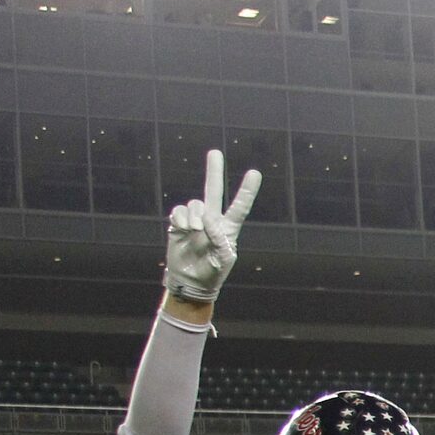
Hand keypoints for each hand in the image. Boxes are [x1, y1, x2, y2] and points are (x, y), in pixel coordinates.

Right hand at [163, 148, 261, 304]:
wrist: (190, 281)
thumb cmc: (212, 272)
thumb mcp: (222, 258)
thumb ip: (218, 237)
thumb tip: (207, 217)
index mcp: (228, 229)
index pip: (239, 207)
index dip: (246, 191)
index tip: (255, 173)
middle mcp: (212, 220)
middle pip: (213, 192)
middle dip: (214, 172)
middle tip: (215, 152)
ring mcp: (195, 220)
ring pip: (194, 204)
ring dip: (194, 216)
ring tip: (194, 231)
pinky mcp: (179, 224)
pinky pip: (179, 211)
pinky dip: (180, 219)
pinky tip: (183, 231)